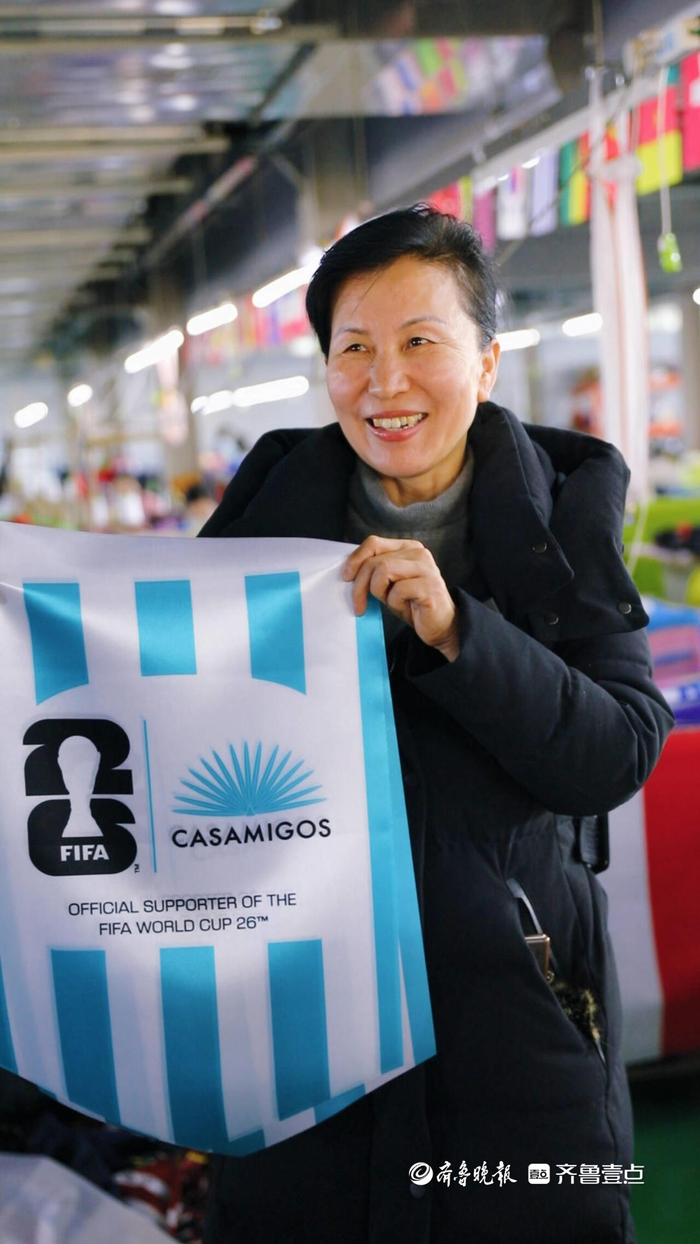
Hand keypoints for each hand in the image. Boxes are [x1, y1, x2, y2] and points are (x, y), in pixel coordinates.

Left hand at [342, 535, 459, 660]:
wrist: (439, 625)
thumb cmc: (411, 603)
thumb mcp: (389, 583)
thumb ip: (375, 570)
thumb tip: (348, 571)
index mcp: (407, 547)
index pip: (373, 543)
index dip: (355, 559)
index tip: (346, 577)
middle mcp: (418, 553)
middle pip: (375, 561)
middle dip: (361, 585)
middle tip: (359, 604)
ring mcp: (426, 568)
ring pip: (383, 571)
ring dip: (379, 592)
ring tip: (390, 602)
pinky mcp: (429, 586)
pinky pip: (398, 591)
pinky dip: (395, 603)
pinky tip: (406, 608)